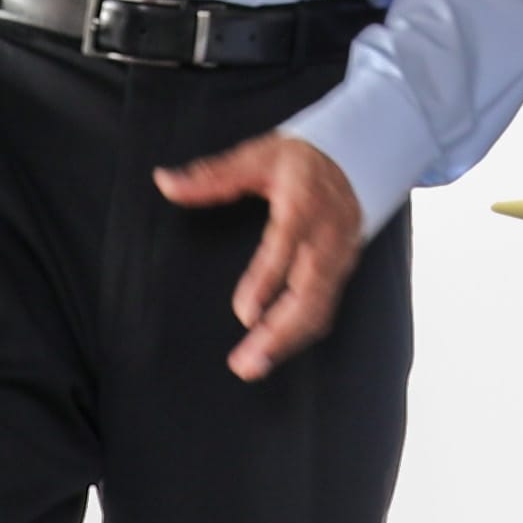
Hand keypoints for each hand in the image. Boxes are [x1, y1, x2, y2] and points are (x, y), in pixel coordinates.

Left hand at [153, 131, 365, 380]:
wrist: (356, 157)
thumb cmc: (299, 160)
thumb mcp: (257, 156)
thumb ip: (212, 176)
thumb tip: (166, 182)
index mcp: (303, 204)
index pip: (286, 246)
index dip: (268, 281)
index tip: (244, 314)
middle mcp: (326, 236)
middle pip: (310, 292)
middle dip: (279, 332)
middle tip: (245, 362)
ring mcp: (339, 257)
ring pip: (319, 309)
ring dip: (288, 343)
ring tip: (252, 367)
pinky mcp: (342, 272)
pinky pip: (325, 310)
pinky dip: (300, 335)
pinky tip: (274, 352)